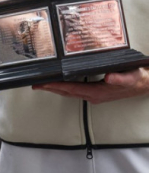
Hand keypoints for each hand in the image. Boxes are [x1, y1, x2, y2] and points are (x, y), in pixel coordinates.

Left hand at [33, 68, 148, 103]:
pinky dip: (63, 85)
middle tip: (34, 84)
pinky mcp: (95, 90)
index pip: (71, 89)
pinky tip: (58, 81)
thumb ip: (120, 79)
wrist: (145, 83)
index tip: (43, 84)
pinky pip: (74, 89)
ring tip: (41, 83)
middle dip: (50, 88)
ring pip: (69, 91)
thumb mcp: (131, 77)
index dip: (56, 86)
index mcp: (98, 92)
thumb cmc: (137, 78)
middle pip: (66, 92)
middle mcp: (93, 95)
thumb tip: (109, 79)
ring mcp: (93, 94)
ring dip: (55, 88)